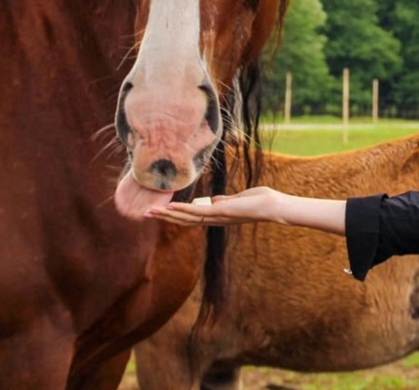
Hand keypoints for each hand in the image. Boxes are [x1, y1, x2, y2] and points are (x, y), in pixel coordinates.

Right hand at [145, 186, 284, 226]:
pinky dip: (182, 209)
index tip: (160, 210)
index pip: (191, 216)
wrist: (272, 206)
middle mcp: (213, 220)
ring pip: (186, 217)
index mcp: (216, 216)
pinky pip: (197, 212)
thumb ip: (224, 201)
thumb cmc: (259, 201)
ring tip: (150, 212)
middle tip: (145, 214)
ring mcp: (216, 217)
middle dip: (165, 217)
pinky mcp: (220, 212)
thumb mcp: (237, 199)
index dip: (175, 214)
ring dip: (168, 215)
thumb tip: (214, 200)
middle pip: (184, 219)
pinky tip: (169, 207)